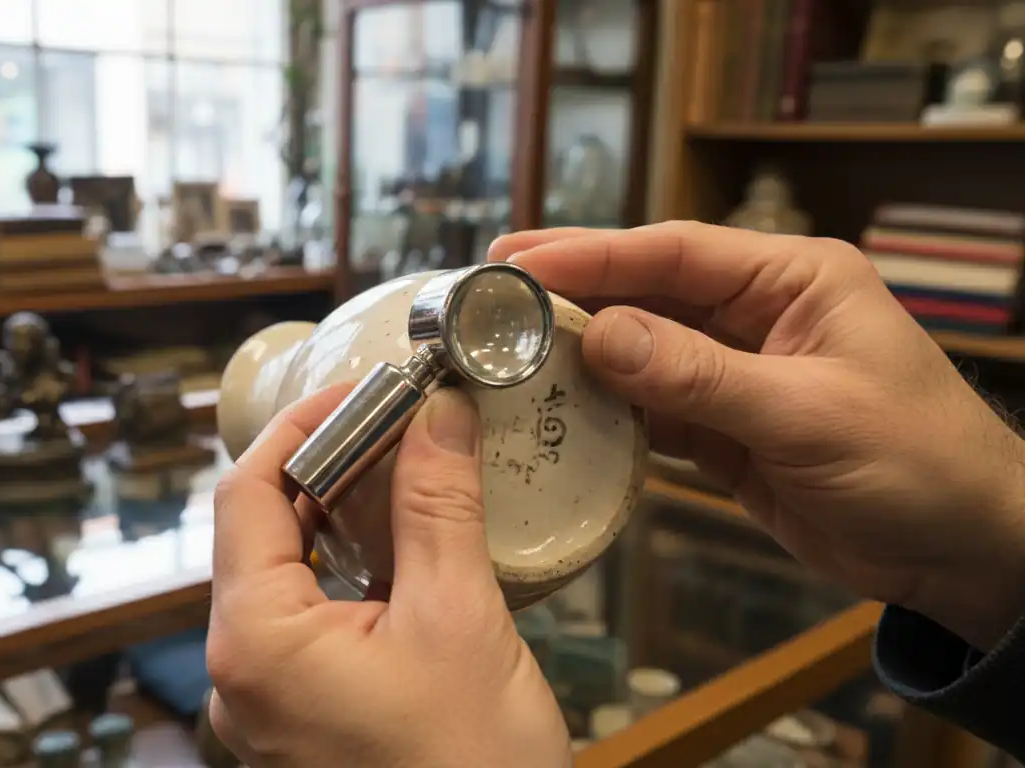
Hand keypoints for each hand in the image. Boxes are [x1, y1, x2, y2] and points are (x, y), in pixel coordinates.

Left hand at [207, 386, 568, 767]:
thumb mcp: (459, 621)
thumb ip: (438, 506)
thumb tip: (439, 415)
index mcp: (254, 642)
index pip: (244, 495)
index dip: (299, 428)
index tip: (361, 390)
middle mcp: (237, 676)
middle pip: (257, 534)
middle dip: (321, 469)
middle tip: (391, 423)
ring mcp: (262, 706)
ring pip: (279, 579)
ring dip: (332, 520)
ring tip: (398, 474)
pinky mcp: (296, 722)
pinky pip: (300, 625)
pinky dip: (339, 575)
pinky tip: (394, 553)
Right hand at [492, 221, 1024, 651]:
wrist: (962, 550)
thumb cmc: (915, 463)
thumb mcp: (806, 413)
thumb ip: (699, 376)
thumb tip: (598, 336)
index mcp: (791, 280)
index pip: (675, 252)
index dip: (592, 254)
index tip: (517, 261)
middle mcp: (757, 315)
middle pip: (647, 294)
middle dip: (572, 293)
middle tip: (487, 292)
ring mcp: (736, 372)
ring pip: (640, 351)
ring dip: (579, 353)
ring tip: (503, 352)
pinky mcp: (724, 429)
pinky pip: (651, 409)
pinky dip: (605, 411)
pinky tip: (556, 410)